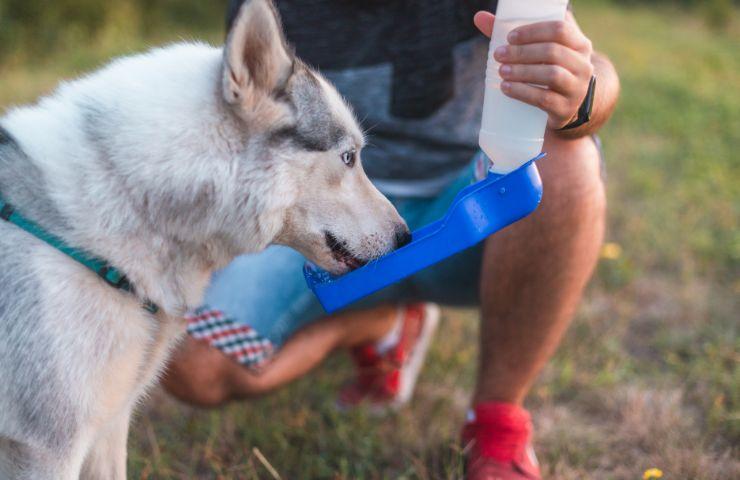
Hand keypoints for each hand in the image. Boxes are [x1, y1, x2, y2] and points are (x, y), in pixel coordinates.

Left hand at [474, 11, 594, 129]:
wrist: (567, 107)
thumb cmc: (549, 71)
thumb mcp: (541, 51)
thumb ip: (515, 36)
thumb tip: (480, 17)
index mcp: (580, 45)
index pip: (560, 30)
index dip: (533, 31)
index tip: (510, 37)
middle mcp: (583, 65)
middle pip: (553, 52)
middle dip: (522, 52)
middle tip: (499, 55)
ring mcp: (577, 89)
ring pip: (551, 75)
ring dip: (522, 71)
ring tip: (501, 71)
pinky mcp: (565, 109)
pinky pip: (544, 99)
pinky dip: (523, 92)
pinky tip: (506, 88)